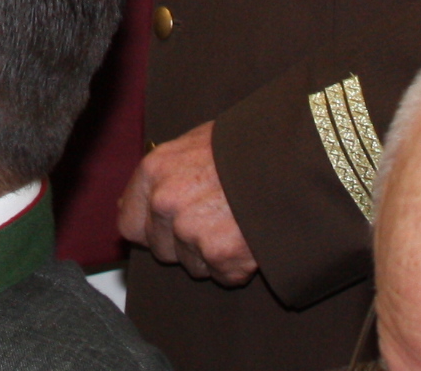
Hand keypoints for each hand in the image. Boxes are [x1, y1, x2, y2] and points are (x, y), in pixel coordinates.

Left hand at [118, 122, 257, 283]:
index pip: (129, 223)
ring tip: (236, 224)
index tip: (165, 229)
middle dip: (183, 244)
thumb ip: (162, 176)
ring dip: (212, 254)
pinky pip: (223, 275)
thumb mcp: (194, 144)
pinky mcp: (222, 256)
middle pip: (161, 250)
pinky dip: (238, 265)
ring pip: (193, 265)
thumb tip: (127, 203)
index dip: (149, 229)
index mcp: (154, 171)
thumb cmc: (245, 146)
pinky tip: (250, 238)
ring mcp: (192, 232)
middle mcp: (166, 203)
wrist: (294, 159)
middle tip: (214, 221)